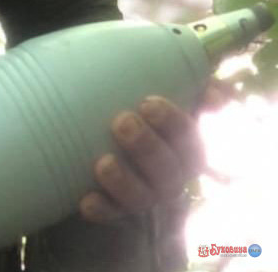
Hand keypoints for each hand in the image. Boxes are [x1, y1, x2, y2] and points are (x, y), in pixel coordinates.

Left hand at [78, 83, 231, 223]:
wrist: (122, 152)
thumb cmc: (148, 118)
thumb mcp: (170, 100)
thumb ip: (193, 88)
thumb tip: (217, 95)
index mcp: (185, 149)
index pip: (189, 139)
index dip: (172, 123)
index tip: (147, 103)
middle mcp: (170, 177)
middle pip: (167, 170)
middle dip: (146, 147)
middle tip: (122, 122)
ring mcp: (145, 197)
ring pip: (142, 197)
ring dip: (124, 182)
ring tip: (103, 163)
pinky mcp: (118, 211)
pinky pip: (111, 215)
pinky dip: (101, 209)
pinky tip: (86, 201)